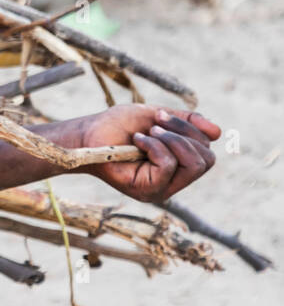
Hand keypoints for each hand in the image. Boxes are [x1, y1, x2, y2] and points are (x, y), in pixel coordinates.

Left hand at [78, 105, 220, 201]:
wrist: (87, 135)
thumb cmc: (117, 126)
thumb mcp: (157, 117)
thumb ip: (187, 123)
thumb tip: (219, 132)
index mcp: (179, 165)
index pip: (207, 151)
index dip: (193, 129)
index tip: (162, 115)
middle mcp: (174, 181)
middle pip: (207, 160)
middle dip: (185, 134)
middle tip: (156, 124)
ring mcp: (162, 189)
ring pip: (193, 164)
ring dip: (171, 140)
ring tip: (147, 133)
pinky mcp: (148, 190)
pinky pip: (168, 165)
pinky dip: (155, 146)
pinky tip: (137, 141)